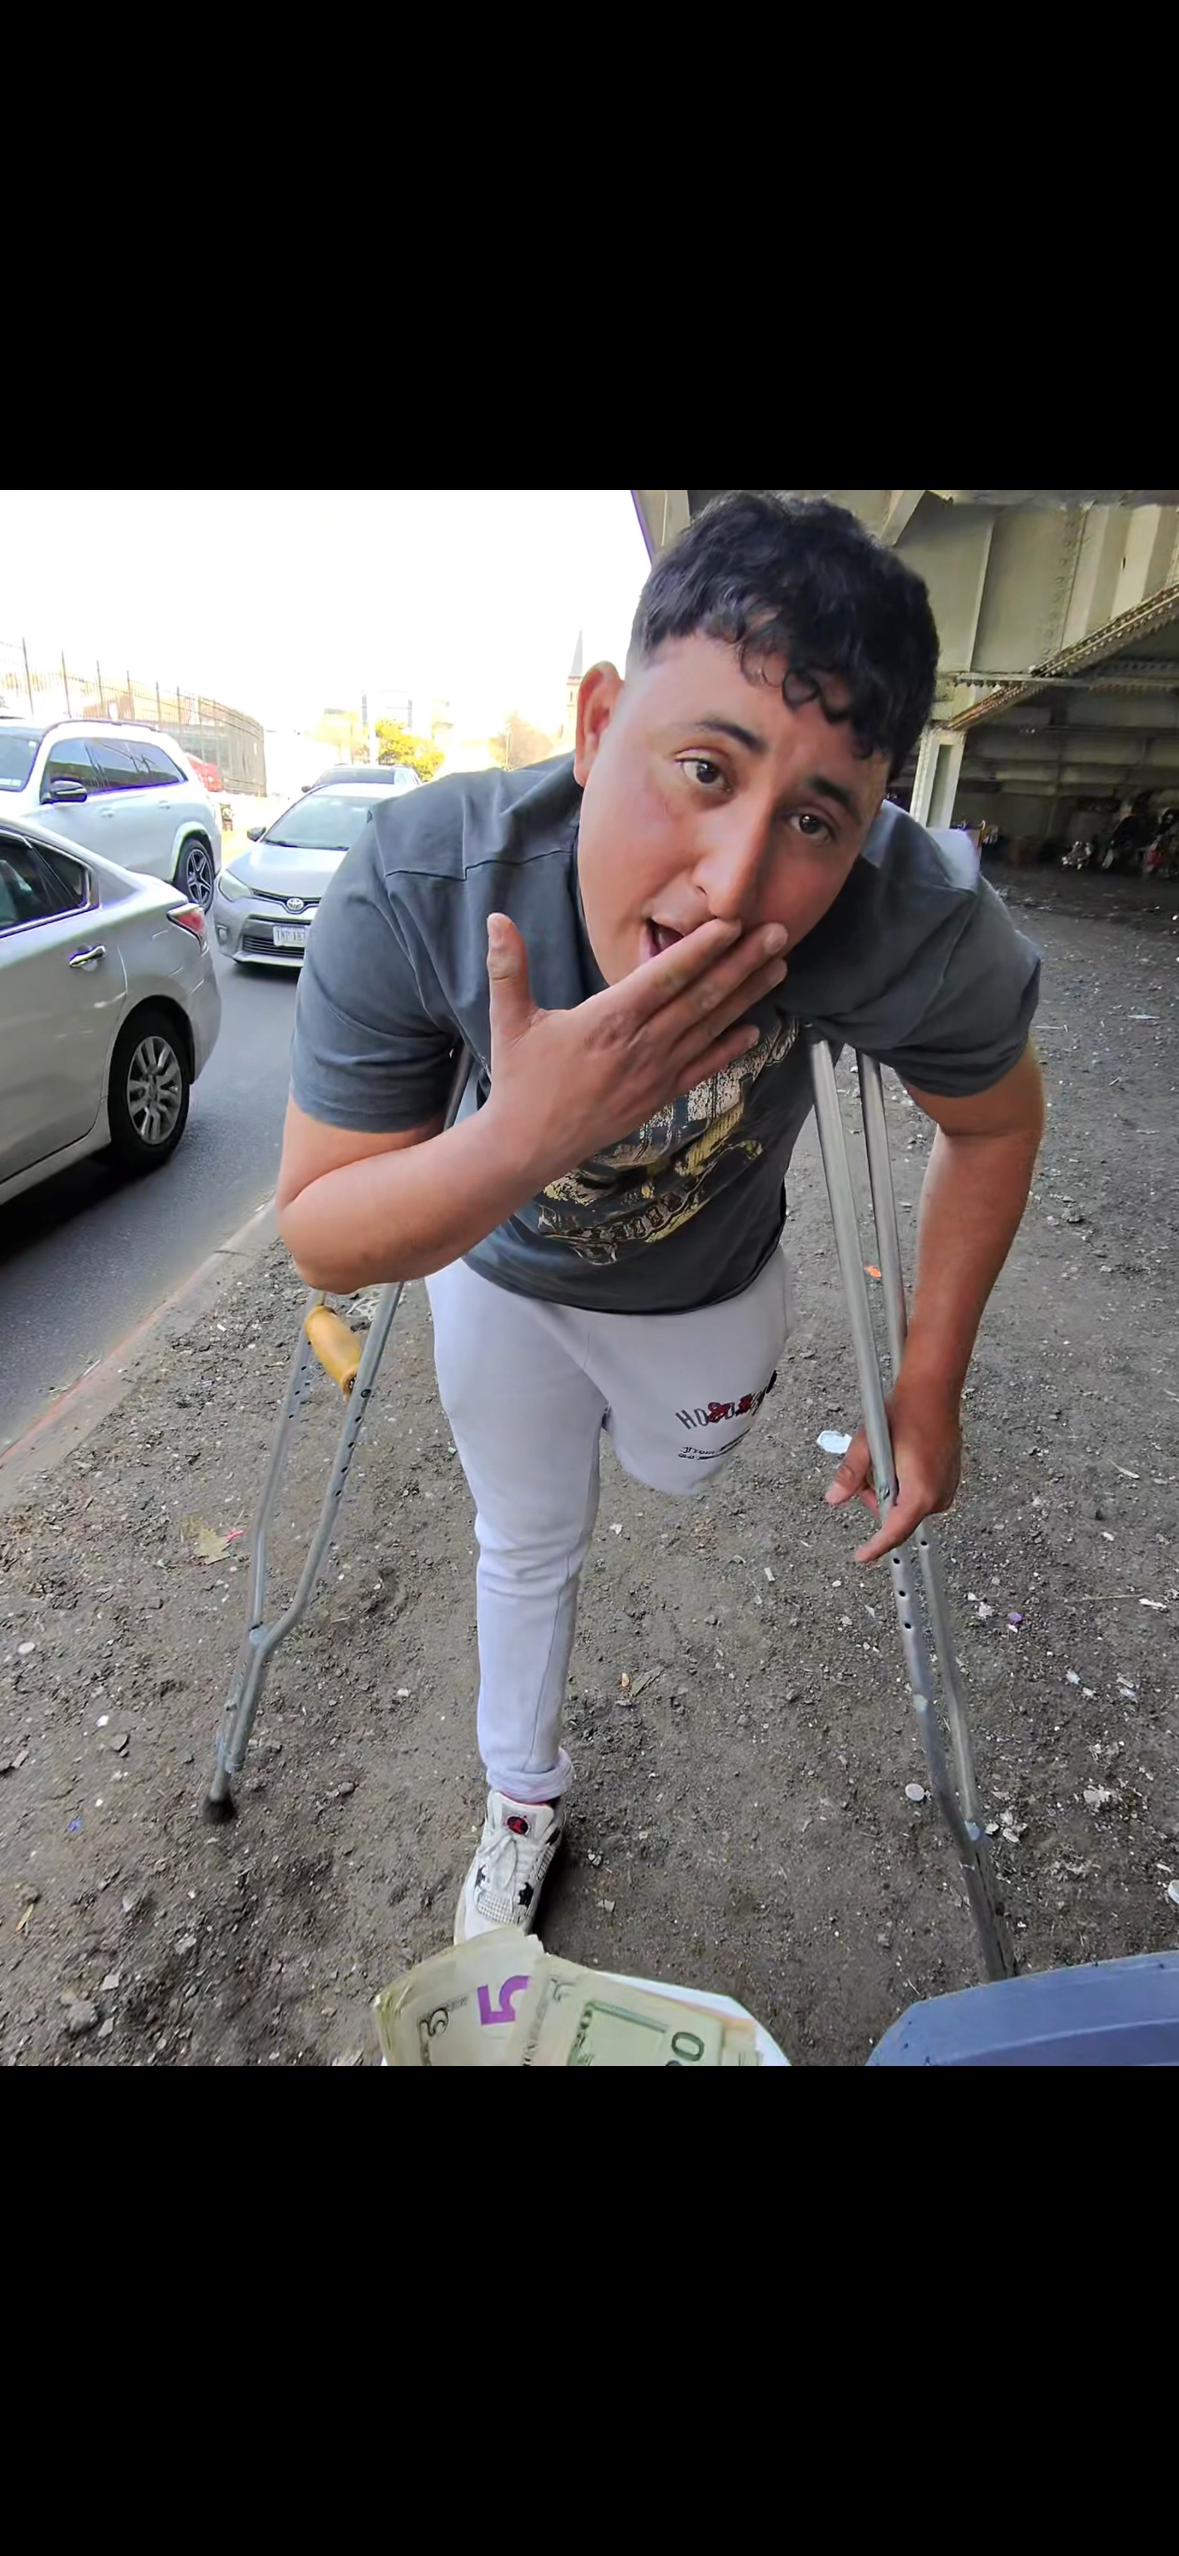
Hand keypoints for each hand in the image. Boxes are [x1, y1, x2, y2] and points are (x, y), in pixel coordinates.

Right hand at [482, 910, 788, 1186]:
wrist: (527, 1144)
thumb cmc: (519, 1078)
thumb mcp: (509, 1019)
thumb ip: (508, 966)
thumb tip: (496, 918)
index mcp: (609, 1020)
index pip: (665, 976)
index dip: (702, 948)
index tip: (733, 923)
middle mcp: (641, 1046)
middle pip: (701, 997)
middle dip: (743, 963)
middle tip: (779, 933)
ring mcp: (655, 1074)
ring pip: (711, 1028)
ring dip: (747, 997)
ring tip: (779, 968)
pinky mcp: (659, 1097)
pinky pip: (703, 1069)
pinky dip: (731, 1049)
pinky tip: (757, 1030)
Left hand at [824, 1375, 961, 1564]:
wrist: (933, 1392)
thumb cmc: (906, 1413)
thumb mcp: (869, 1444)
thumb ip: (852, 1475)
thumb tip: (834, 1497)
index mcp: (919, 1493)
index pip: (894, 1531)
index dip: (876, 1547)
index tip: (862, 1557)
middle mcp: (938, 1496)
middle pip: (898, 1517)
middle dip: (878, 1499)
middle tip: (870, 1470)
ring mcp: (947, 1489)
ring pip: (908, 1505)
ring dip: (892, 1490)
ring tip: (889, 1458)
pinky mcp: (950, 1480)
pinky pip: (921, 1494)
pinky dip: (906, 1484)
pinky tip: (902, 1458)